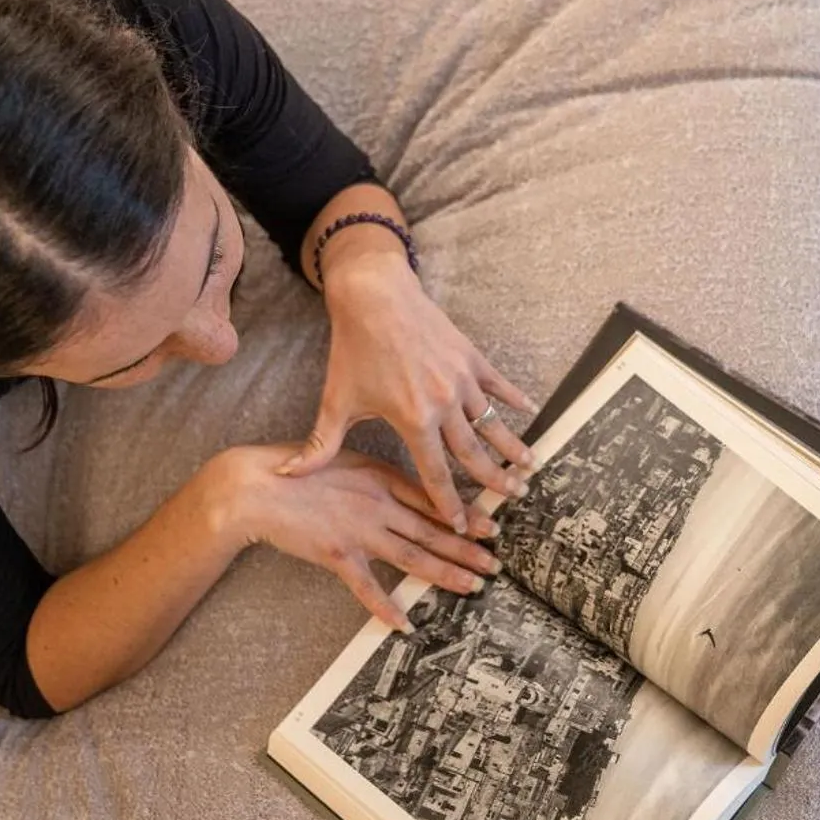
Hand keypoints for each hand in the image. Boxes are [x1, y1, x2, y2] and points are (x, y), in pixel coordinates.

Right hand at [216, 443, 501, 631]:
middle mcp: (378, 504)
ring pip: (413, 556)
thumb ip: (376, 477)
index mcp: (381, 477)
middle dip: (468, 549)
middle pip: (432, 530)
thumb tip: (403, 491)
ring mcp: (359, 530)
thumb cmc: (296, 469)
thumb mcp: (343, 458)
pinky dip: (386, 608)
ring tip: (473, 586)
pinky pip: (368, 587)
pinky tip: (405, 624)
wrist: (255, 487)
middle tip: (495, 565)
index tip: (491, 528)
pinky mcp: (337, 554)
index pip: (432, 499)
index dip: (464, 516)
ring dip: (445, 573)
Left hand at [277, 227, 537, 531]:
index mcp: (414, 421)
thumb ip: (319, 444)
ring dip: (512, 447)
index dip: (449, 503)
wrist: (374, 295)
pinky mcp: (470, 357)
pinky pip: (498, 384)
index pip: (436, 474)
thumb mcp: (336, 401)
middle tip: (512, 499)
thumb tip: (289, 474)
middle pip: (474, 454)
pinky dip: (514, 398)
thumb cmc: (353, 349)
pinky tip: (530, 410)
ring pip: (492, 423)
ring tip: (530, 467)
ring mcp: (461, 379)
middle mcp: (444, 404)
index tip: (462, 524)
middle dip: (493, 481)